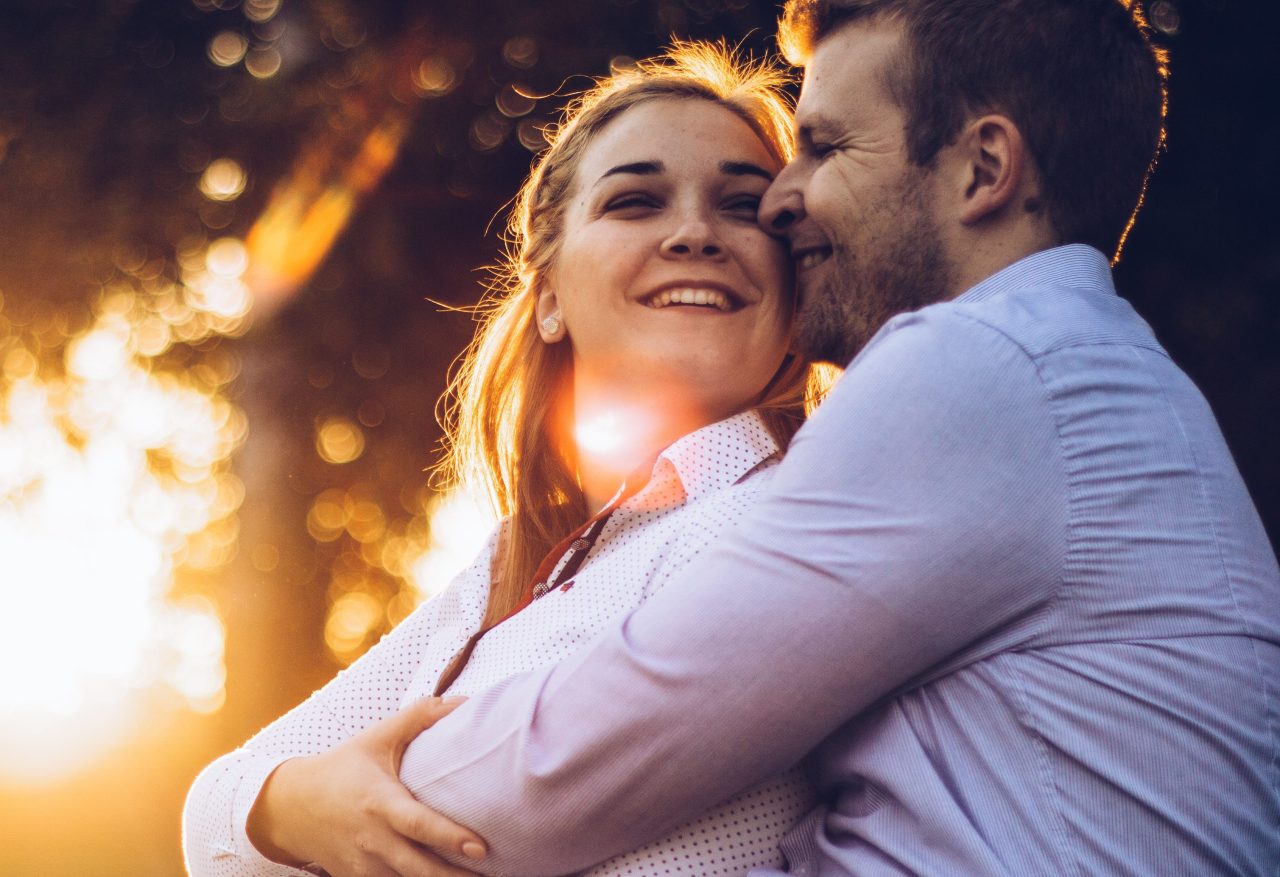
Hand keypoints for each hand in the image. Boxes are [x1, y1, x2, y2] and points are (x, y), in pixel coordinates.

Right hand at [247, 696, 487, 876]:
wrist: (291, 806)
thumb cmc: (343, 767)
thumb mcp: (378, 737)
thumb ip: (421, 717)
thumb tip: (464, 702)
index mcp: (379, 802)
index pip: (417, 824)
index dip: (449, 837)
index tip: (481, 847)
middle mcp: (372, 839)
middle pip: (418, 868)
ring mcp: (364, 865)